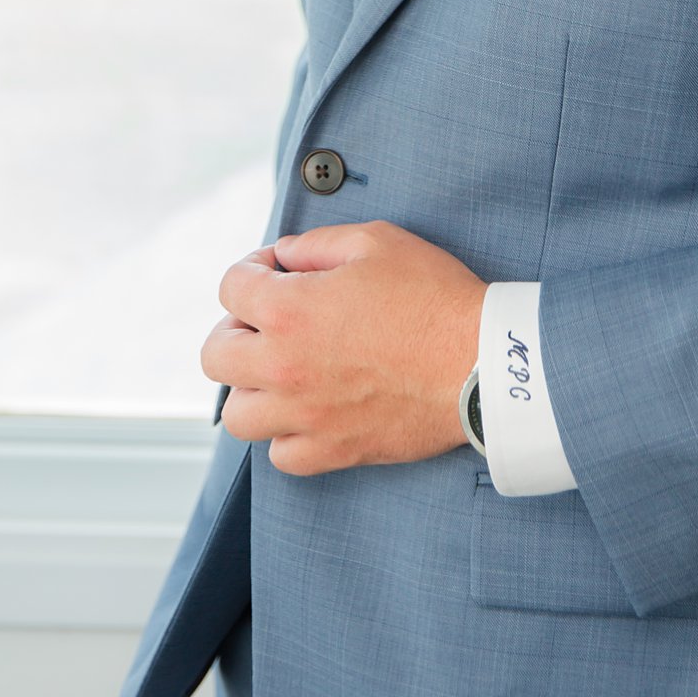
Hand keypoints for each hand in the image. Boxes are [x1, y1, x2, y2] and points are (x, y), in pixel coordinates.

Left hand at [203, 219, 486, 474]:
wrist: (481, 362)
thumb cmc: (433, 297)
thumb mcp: (376, 242)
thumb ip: (316, 244)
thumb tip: (284, 257)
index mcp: (289, 309)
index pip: (231, 287)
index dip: (253, 269)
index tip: (278, 271)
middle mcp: (284, 367)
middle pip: (216, 354)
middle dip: (237, 327)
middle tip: (270, 320)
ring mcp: (305, 415)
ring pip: (238, 414)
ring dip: (252, 386)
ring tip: (283, 370)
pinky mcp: (333, 450)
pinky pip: (280, 454)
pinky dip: (285, 434)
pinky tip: (309, 409)